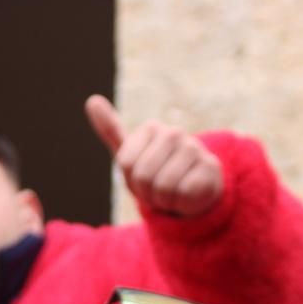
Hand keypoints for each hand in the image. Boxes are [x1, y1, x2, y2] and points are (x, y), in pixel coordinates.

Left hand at [85, 95, 223, 217]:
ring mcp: (194, 148)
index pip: (126, 164)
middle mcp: (173, 133)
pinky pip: (184, 194)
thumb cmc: (158, 175)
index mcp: (151, 128)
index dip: (132, 181)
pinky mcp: (210, 167)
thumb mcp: (131, 157)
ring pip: (164, 187)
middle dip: (149, 193)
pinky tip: (190, 194)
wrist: (191, 194)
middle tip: (159, 190)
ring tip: (174, 193)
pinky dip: (184, 203)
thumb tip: (92, 100)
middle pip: (144, 176)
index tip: (143, 179)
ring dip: (166, 200)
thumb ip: (111, 130)